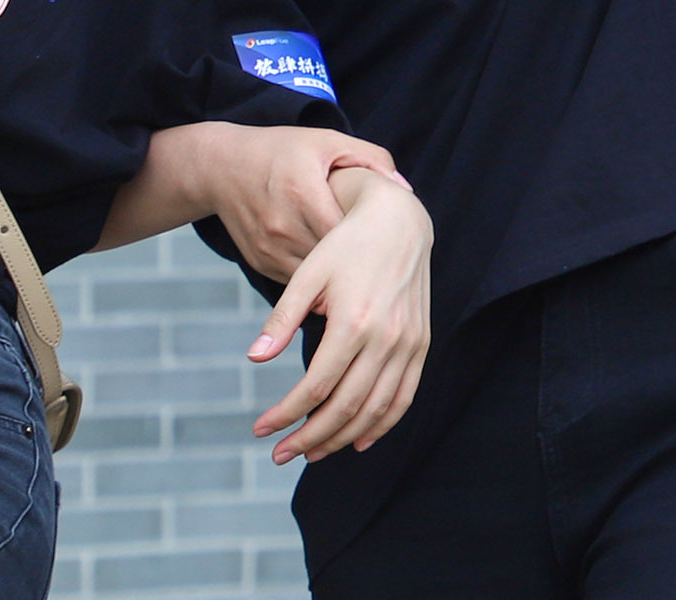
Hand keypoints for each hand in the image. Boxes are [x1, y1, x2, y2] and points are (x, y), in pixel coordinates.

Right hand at [207, 124, 403, 286]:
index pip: (347, 230)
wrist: (223, 167)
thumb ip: (371, 159)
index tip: (391, 236)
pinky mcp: (259, 262)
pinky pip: (297, 279)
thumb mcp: (328, 141)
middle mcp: (282, 225)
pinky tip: (332, 265)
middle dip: (359, 259)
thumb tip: (404, 189)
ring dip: (337, 273)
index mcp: (303, 192)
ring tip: (360, 263)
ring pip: (316, 277)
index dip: (372, 237)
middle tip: (383, 256)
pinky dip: (316, 276)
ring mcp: (268, 248)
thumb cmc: (281, 150)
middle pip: (334, 258)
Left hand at [250, 171, 431, 464]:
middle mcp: (386, 338)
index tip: (261, 429)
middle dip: (309, 438)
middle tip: (280, 454)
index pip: (316, 387)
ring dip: (342, 439)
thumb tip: (254, 359)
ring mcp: (408, 344)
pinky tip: (359, 442)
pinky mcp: (421, 344)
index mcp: (353, 322)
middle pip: (345, 407)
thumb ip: (282, 319)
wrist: (400, 222)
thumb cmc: (346, 246)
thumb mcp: (307, 275)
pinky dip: (383, 425)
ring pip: (375, 410)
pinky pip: (404, 397)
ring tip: (312, 453)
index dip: (285, 414)